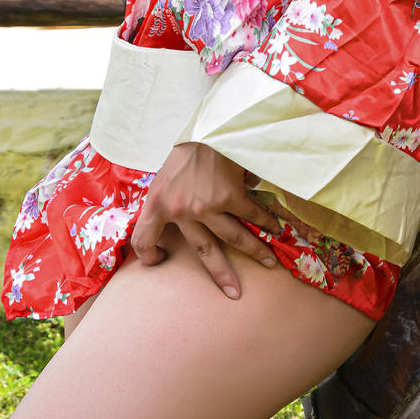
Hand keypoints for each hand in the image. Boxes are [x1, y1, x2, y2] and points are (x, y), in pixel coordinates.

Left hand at [131, 142, 280, 298]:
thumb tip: (171, 225)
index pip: (142, 238)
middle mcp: (179, 209)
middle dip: (221, 274)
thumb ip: (166, 202)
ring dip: (255, 251)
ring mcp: (205, 206)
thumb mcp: (164, 177)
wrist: (208, 127)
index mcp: (156, 203)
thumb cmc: (186, 151)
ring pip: (233, 238)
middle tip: (233, 292)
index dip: (148, 255)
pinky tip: (277, 229)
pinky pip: (251, 216)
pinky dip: (266, 223)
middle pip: (202, 251)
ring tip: (269, 262)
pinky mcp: (229, 196)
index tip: (160, 260)